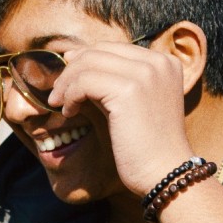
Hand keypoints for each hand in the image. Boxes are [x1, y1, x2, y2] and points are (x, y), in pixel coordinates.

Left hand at [47, 42, 193, 195]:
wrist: (166, 173)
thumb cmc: (146, 144)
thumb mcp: (133, 101)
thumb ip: (113, 79)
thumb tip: (75, 58)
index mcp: (164, 62)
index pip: (113, 48)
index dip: (85, 58)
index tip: (67, 75)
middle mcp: (157, 62)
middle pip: (99, 51)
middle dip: (72, 69)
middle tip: (57, 91)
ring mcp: (145, 74)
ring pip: (88, 64)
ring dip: (67, 84)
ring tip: (60, 103)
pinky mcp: (128, 90)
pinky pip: (84, 82)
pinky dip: (70, 96)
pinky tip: (69, 112)